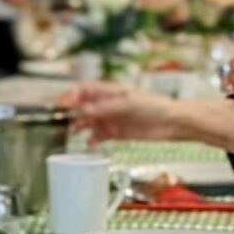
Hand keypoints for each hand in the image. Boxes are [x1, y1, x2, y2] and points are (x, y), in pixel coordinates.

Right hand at [58, 81, 179, 141]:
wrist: (171, 122)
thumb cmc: (154, 106)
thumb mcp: (127, 104)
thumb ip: (105, 108)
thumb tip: (84, 111)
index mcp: (109, 92)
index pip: (83, 90)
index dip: (70, 95)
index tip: (61, 104)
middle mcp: (107, 104)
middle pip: (82, 106)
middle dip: (71, 112)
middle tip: (62, 120)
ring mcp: (111, 119)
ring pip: (88, 122)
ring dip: (79, 126)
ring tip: (74, 132)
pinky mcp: (116, 133)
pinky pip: (98, 136)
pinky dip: (92, 140)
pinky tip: (89, 143)